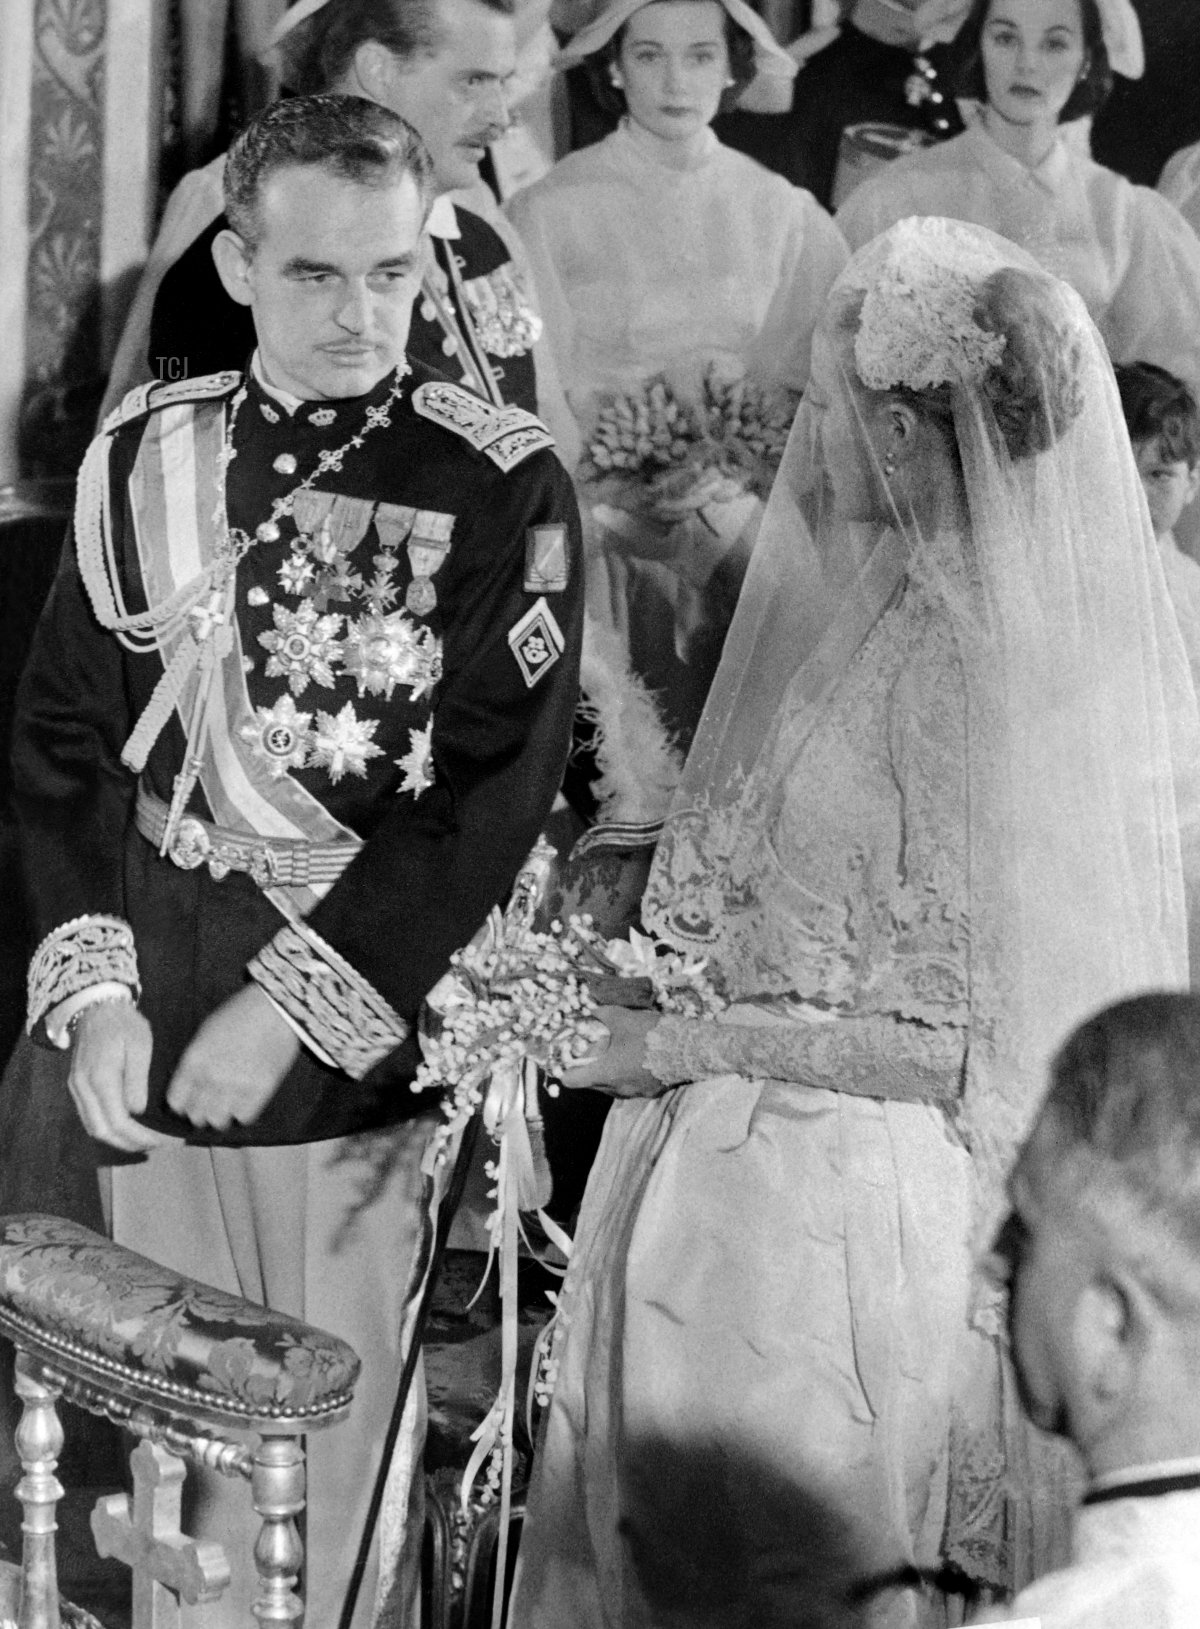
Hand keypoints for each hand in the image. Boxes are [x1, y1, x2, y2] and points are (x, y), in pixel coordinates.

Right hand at [69, 1001, 170, 1152]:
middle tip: (157, 1144)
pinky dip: (108, 1128)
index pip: (117, 1122)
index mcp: (100, 1078)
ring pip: (93, 1128)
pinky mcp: (77, 1087)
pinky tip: (127, 1128)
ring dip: (118, 1140)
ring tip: (145, 1140)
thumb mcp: (140, 1045)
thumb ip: (137, 1079)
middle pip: (102, 1131)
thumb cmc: (123, 1024)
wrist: (96, 1007)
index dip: (140, 1136)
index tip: (162, 1140)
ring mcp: (76, 1088)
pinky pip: (89, 1117)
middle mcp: (83, 1088)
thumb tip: (137, 1110)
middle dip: (130, 1143)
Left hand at [166, 983, 298, 1130]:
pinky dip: (243, 1112)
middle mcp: (211, 1076)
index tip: (190, 1102)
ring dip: (221, 1114)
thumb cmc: (238, 1013)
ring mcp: (237, 1084)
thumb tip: (190, 1087)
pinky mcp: (261, 1089)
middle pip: (196, 1115)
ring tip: (228, 1104)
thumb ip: (195, 1062)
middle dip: (201, 1111)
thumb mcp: (206, 1033)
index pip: (176, 1101)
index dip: (182, 1104)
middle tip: (210, 1104)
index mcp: (194, 1060)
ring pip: (218, 1120)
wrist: (274, 1006)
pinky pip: (244, 1117)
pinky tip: (246, 1100)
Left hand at [559, 1006, 664, 1097]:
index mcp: (606, 1073)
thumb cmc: (652, 1035)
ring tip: (621, 1051)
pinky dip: (628, 1074)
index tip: (570, 1059)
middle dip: (591, 1067)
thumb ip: (603, 1014)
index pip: (572, 1081)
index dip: (566, 1070)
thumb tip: (592, 1011)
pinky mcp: (650, 1092)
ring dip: (610, 1071)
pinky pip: (629, 1086)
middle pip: (591, 1083)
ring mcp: (634, 1093)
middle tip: (600, 1048)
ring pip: (611, 1086)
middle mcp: (617, 1089)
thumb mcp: (623, 1018)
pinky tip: (638, 1058)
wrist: (688, 1050)